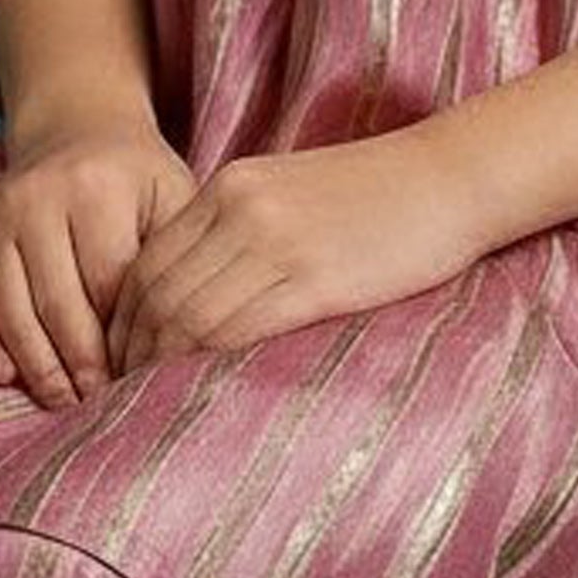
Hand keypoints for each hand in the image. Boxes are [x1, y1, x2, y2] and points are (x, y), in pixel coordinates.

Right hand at [0, 118, 198, 406]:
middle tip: (102, 404)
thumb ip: (174, 258)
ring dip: (37, 366)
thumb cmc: (136, 179)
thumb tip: (177, 340)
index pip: (109, 283)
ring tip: (65, 401)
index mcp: (97, 188)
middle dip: (83, 363)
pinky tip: (9, 377)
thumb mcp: (172, 197)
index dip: (126, 338)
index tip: (143, 378)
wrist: (75, 130)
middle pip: (59, 303)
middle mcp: (38, 199)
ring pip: (11, 309)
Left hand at [107, 137, 487, 373]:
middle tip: (128, 394)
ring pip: (189, 316)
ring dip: (164, 366)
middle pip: (156, 293)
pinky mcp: (317, 280)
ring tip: (157, 402)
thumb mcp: (291, 192)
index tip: (124, 360)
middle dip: (133, 351)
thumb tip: (198, 296)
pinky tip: (207, 391)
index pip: (147, 262)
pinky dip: (210, 365)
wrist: (453, 176)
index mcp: (230, 188)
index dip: (124, 320)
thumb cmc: (380, 194)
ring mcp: (277, 244)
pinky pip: (240, 330)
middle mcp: (241, 210)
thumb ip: (239, 232)